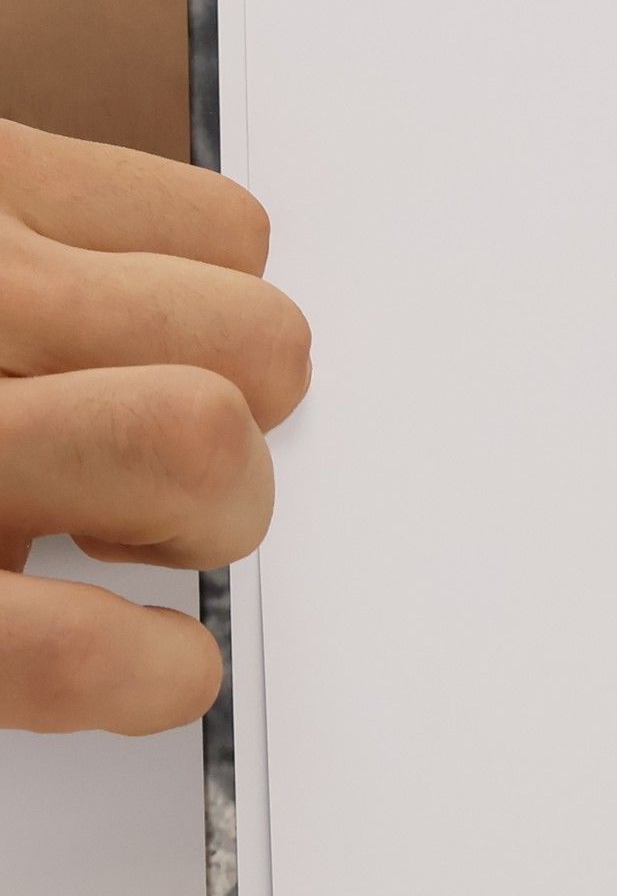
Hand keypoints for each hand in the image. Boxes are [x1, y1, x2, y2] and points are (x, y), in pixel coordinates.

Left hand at [0, 118, 309, 732]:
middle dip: (215, 504)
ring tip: (136, 395)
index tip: (151, 662)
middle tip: (138, 511)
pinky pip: (220, 220)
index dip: (151, 674)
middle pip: (204, 452)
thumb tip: (113, 649)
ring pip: (251, 330)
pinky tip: (117, 311)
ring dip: (232, 388)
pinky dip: (213, 277)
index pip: (85, 653)